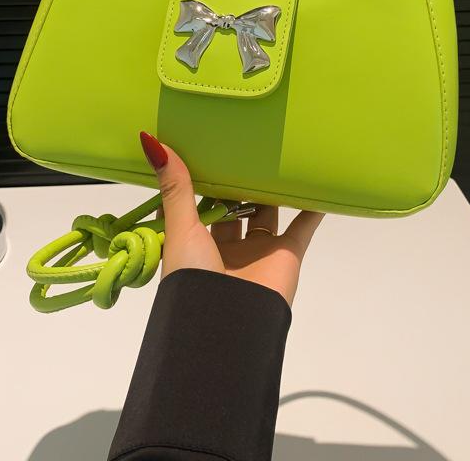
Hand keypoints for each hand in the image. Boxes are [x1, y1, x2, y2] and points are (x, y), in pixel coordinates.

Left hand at [140, 131, 322, 305]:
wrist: (230, 327)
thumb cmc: (195, 278)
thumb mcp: (180, 229)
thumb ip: (175, 188)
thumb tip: (151, 142)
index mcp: (194, 243)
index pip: (195, 205)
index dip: (197, 180)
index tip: (200, 147)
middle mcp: (226, 247)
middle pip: (233, 205)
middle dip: (235, 180)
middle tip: (240, 142)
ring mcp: (258, 251)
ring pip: (266, 211)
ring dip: (270, 189)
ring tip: (275, 155)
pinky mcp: (286, 254)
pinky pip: (303, 226)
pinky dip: (312, 208)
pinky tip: (318, 185)